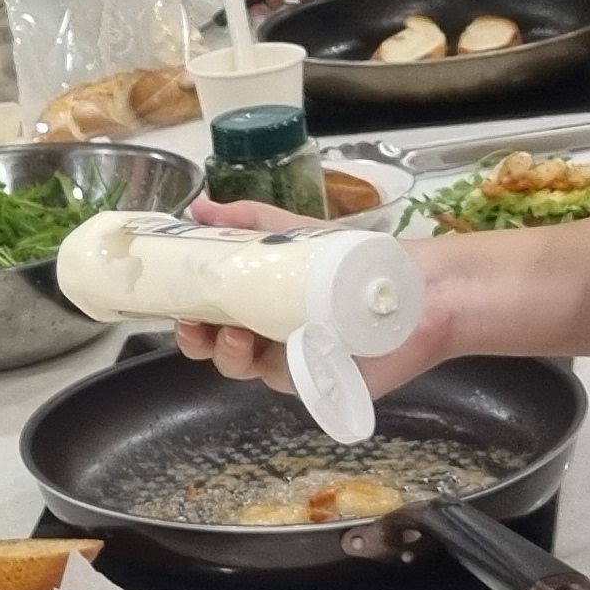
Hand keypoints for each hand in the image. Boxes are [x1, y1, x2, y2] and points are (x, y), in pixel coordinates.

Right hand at [169, 195, 461, 401]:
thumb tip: (199, 206)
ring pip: (242, 369)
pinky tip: (271, 351)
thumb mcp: (294, 231)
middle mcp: (269, 335)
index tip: (173, 301)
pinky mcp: (318, 383)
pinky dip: (272, 370)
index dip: (186, 312)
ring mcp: (293, 361)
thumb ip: (247, 220)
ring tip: (237, 333)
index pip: (208, 314)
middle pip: (216, 349)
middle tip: (195, 325)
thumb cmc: (354, 259)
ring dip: (228, 354)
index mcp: (257, 301)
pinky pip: (284, 383)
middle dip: (197, 341)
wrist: (416, 287)